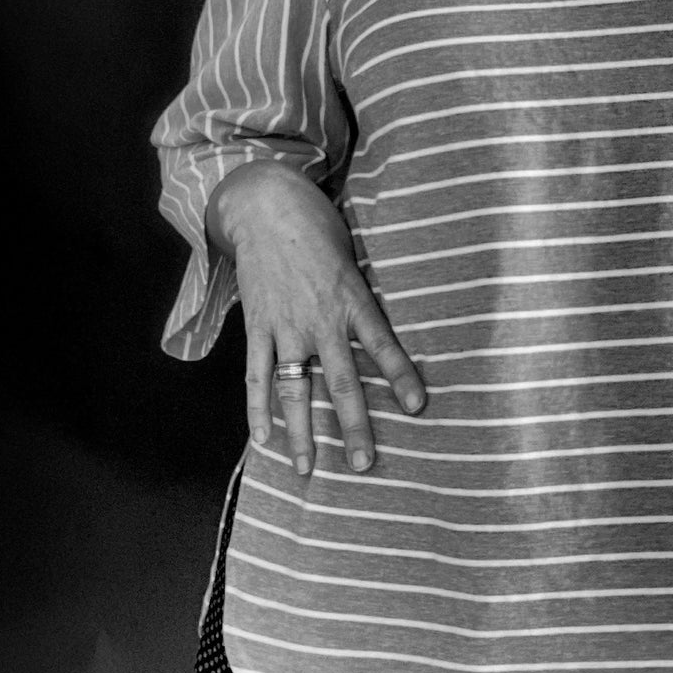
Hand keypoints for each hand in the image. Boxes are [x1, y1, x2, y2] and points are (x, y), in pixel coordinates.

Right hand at [206, 161, 425, 476]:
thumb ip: (364, 294)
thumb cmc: (318, 227)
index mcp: (352, 298)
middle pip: (341, 381)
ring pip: (295, 388)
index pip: (382, 344)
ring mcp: (285, 324)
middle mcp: (320, 317)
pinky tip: (262, 440)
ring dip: (302, 431)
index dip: (400, 375)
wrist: (266, 204)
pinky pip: (256, 373)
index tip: (417, 406)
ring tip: (306, 468)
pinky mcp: (257, 325)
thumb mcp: (353, 255)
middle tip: (363, 463)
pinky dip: (257, 407)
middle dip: (354, 425)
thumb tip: (382, 326)